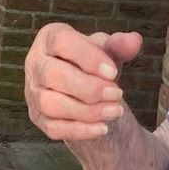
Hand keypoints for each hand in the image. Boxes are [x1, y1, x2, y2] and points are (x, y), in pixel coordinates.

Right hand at [24, 24, 142, 142]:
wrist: (87, 94)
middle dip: (89, 88)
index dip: (88, 57)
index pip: (62, 42)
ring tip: (115, 111)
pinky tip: (103, 128)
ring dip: (87, 111)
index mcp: (49, 39)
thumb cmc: (95, 65)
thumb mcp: (108, 52)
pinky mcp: (38, 118)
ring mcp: (33, 93)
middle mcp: (35, 64)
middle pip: (53, 75)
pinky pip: (54, 128)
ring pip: (51, 105)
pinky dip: (81, 130)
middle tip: (118, 94)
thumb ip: (119, 46)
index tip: (113, 72)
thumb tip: (134, 41)